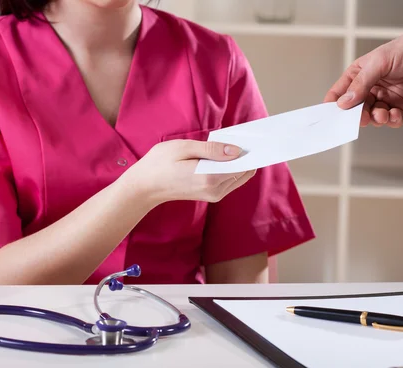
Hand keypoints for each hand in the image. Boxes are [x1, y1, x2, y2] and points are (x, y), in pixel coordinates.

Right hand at [125, 140, 255, 204]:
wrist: (144, 187)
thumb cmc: (159, 164)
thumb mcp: (184, 148)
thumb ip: (211, 149)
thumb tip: (237, 150)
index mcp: (210, 178)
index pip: (243, 165)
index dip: (252, 151)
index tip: (259, 138)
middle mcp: (216, 190)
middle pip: (244, 170)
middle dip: (248, 155)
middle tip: (250, 137)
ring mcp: (214, 195)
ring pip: (239, 175)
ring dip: (240, 160)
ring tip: (236, 142)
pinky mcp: (211, 194)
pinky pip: (230, 179)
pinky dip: (232, 166)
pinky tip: (226, 153)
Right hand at [325, 28, 402, 127]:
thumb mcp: (381, 61)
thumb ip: (361, 83)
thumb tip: (344, 102)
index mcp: (363, 74)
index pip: (342, 91)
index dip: (334, 102)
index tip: (329, 112)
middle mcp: (374, 89)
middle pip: (356, 108)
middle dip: (356, 114)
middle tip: (358, 116)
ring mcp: (389, 101)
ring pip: (373, 118)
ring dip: (374, 118)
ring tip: (380, 113)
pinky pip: (391, 121)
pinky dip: (390, 121)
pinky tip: (393, 114)